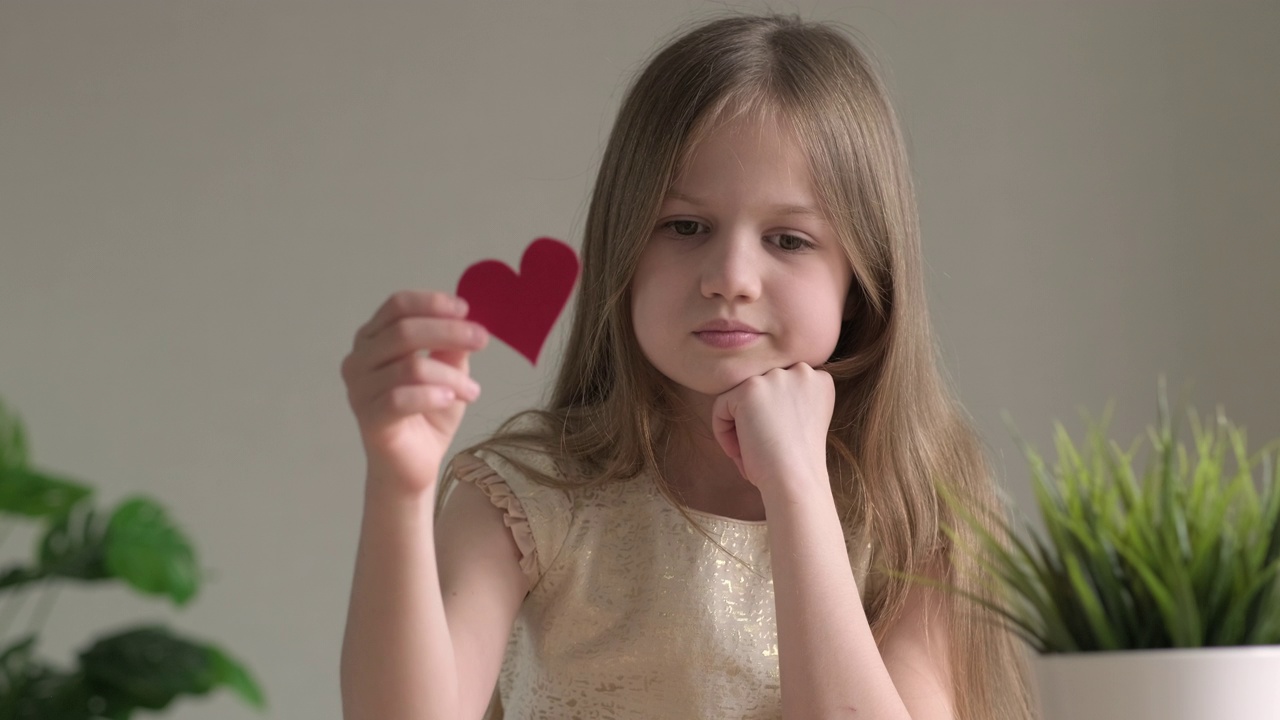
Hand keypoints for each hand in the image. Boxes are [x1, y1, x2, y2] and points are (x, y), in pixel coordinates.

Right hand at [340, 291, 488, 494]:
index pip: (398, 306)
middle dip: (449, 331)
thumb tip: (466, 320)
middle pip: (403, 330)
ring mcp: (359, 389)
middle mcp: (359, 359)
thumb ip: (451, 347)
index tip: (466, 310)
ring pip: (409, 366)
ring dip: (450, 375)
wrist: (414, 466)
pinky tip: (451, 398)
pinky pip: (401, 398)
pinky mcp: (368, 418)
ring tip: (472, 390)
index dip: (432, 303)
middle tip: (481, 339)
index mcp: (373, 339)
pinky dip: (432, 395)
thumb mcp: (448, 372)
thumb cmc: (428, 415)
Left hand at [710, 363, 833, 501]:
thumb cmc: (798, 464)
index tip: (776, 441)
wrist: (796, 479)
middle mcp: (802, 371)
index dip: (773, 417)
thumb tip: (756, 398)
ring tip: (750, 452)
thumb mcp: (802, 421)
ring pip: (740, 397)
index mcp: (819, 380)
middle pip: (760, 390)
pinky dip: (723, 432)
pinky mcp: (750, 388)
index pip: (780, 389)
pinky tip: (740, 451)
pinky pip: (721, 406)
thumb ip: (787, 401)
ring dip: (738, 425)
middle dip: (755, 419)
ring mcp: (775, 377)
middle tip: (761, 449)